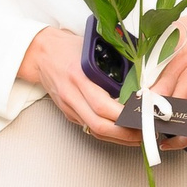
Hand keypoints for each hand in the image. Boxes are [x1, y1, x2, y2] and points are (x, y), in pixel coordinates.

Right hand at [18, 26, 149, 146]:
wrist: (40, 54)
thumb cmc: (68, 48)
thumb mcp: (93, 50)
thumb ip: (115, 63)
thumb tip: (143, 76)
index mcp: (79, 76)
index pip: (102, 105)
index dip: (124, 116)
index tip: (143, 116)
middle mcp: (72, 95)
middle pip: (99, 125)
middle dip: (125, 134)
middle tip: (146, 132)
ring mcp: (69, 107)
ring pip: (95, 131)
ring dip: (119, 138)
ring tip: (139, 136)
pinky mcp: (69, 113)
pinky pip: (91, 128)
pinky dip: (109, 133)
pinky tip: (123, 132)